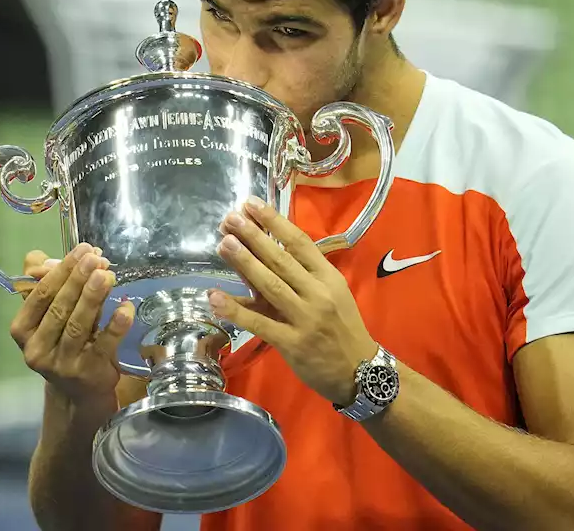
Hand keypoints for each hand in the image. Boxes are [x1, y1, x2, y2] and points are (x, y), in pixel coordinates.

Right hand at [9, 243, 135, 403]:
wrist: (79, 391)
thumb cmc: (64, 343)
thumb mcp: (51, 316)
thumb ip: (52, 286)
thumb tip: (54, 258)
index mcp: (22, 330)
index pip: (40, 295)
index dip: (61, 270)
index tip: (82, 250)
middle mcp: (37, 349)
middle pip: (59, 308)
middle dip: (78, 279)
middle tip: (96, 258)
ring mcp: (62, 364)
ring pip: (78, 325)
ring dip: (93, 297)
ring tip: (107, 274)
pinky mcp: (88, 373)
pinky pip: (104, 344)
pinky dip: (115, 324)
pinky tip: (126, 307)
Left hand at [211, 196, 377, 405]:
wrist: (359, 370)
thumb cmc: (341, 326)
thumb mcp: (330, 294)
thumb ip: (300, 274)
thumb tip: (262, 249)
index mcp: (328, 277)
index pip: (299, 242)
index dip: (274, 222)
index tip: (251, 203)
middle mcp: (318, 293)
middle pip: (281, 260)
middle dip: (253, 236)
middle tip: (229, 217)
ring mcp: (305, 318)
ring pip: (270, 286)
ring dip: (244, 263)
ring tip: (223, 243)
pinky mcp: (292, 343)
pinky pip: (260, 323)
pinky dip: (235, 310)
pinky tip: (214, 297)